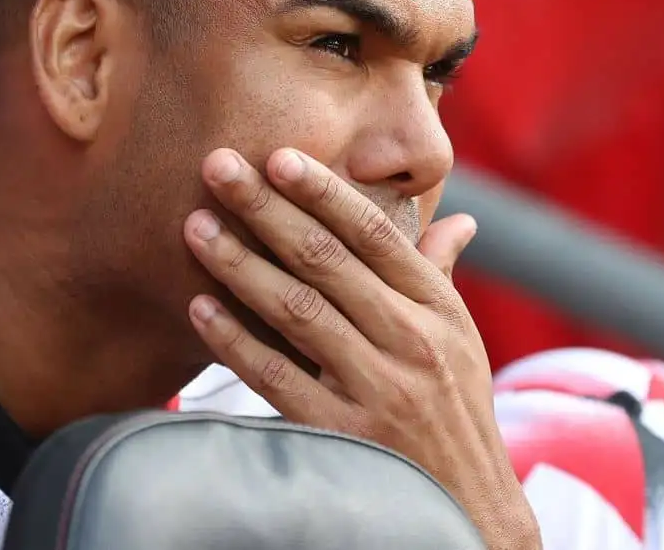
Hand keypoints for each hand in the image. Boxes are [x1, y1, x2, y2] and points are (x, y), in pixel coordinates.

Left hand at [183, 148, 541, 549]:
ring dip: (239, 263)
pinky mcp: (342, 433)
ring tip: (195, 226)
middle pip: (326, 259)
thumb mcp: (462, 340)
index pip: (374, 234)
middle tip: (217, 167)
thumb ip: (441, 276)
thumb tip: (460, 220)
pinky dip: (235, 340)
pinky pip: (277, 377)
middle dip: (266, 208)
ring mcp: (377, 388)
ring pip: (297, 310)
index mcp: (437, 308)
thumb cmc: (456, 412)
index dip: (323, 191)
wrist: (468, 506)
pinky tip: (200, 308)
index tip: (278, 157)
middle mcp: (410, 340)